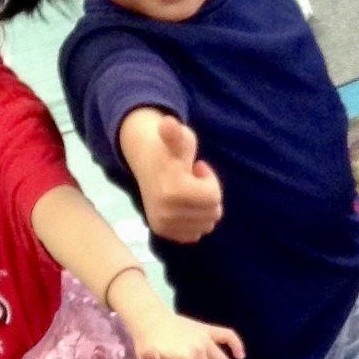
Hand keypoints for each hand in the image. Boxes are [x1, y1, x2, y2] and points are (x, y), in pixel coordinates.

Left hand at [126, 311, 244, 358]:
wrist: (151, 319)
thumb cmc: (147, 342)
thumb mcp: (145, 358)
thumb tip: (155, 357)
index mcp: (183, 357)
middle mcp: (198, 348)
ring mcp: (205, 337)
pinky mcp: (208, 329)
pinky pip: (228, 336)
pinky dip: (236, 345)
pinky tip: (240, 356)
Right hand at [130, 115, 223, 243]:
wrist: (144, 158)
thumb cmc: (168, 146)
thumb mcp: (178, 138)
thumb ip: (175, 133)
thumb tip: (167, 124)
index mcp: (173, 192)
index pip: (214, 198)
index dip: (210, 180)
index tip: (198, 167)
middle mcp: (167, 213)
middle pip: (212, 213)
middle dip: (208, 194)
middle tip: (193, 178)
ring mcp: (163, 225)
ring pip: (206, 225)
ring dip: (203, 207)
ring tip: (188, 189)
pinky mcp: (162, 231)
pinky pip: (194, 234)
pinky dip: (194, 220)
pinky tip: (183, 203)